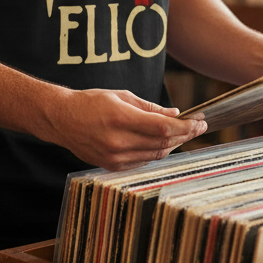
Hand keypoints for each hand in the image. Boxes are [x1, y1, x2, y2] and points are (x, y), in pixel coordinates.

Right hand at [48, 87, 206, 171]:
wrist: (62, 119)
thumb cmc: (91, 102)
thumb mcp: (121, 96)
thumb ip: (149, 107)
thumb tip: (174, 114)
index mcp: (121, 118)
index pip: (163, 127)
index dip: (185, 127)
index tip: (199, 123)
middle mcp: (118, 141)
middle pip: (162, 143)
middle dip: (184, 135)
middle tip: (198, 127)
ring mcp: (114, 157)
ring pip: (155, 154)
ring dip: (172, 144)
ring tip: (183, 134)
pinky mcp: (111, 166)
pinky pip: (142, 161)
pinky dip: (156, 152)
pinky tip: (162, 142)